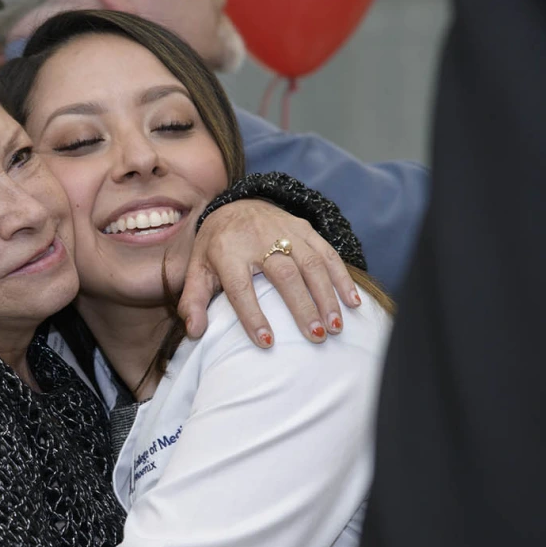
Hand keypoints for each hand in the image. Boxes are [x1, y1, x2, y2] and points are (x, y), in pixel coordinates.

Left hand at [179, 199, 360, 344]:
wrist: (234, 204)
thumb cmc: (215, 247)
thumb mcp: (196, 270)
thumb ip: (193, 301)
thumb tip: (194, 332)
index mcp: (227, 252)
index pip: (241, 287)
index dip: (253, 314)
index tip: (267, 342)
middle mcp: (257, 239)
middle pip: (284, 275)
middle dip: (302, 307)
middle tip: (316, 336)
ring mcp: (284, 231)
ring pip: (310, 263)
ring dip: (327, 296)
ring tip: (335, 326)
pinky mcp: (303, 228)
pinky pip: (327, 252)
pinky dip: (342, 277)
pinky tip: (352, 302)